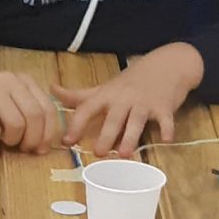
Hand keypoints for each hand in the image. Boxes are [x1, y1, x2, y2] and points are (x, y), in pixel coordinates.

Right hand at [0, 68, 64, 153]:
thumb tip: (45, 142)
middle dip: (33, 139)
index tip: (42, 148)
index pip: (48, 108)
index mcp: (25, 81)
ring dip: (13, 139)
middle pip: (34, 116)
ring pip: (16, 123)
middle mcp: (11, 82)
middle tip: (25, 148)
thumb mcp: (12, 97)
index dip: (49, 132)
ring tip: (5, 140)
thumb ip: (29, 110)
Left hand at [55, 45, 204, 155]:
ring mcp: (145, 102)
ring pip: (136, 121)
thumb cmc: (131, 80)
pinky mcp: (164, 106)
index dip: (76, 125)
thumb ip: (79, 95)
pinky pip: (165, 119)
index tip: (67, 141)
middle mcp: (124, 98)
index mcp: (107, 95)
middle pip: (113, 118)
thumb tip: (51, 89)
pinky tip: (166, 140)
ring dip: (131, 137)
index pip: (87, 108)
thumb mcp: (104, 87)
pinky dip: (167, 129)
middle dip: (106, 135)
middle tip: (99, 153)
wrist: (166, 64)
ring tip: (125, 153)